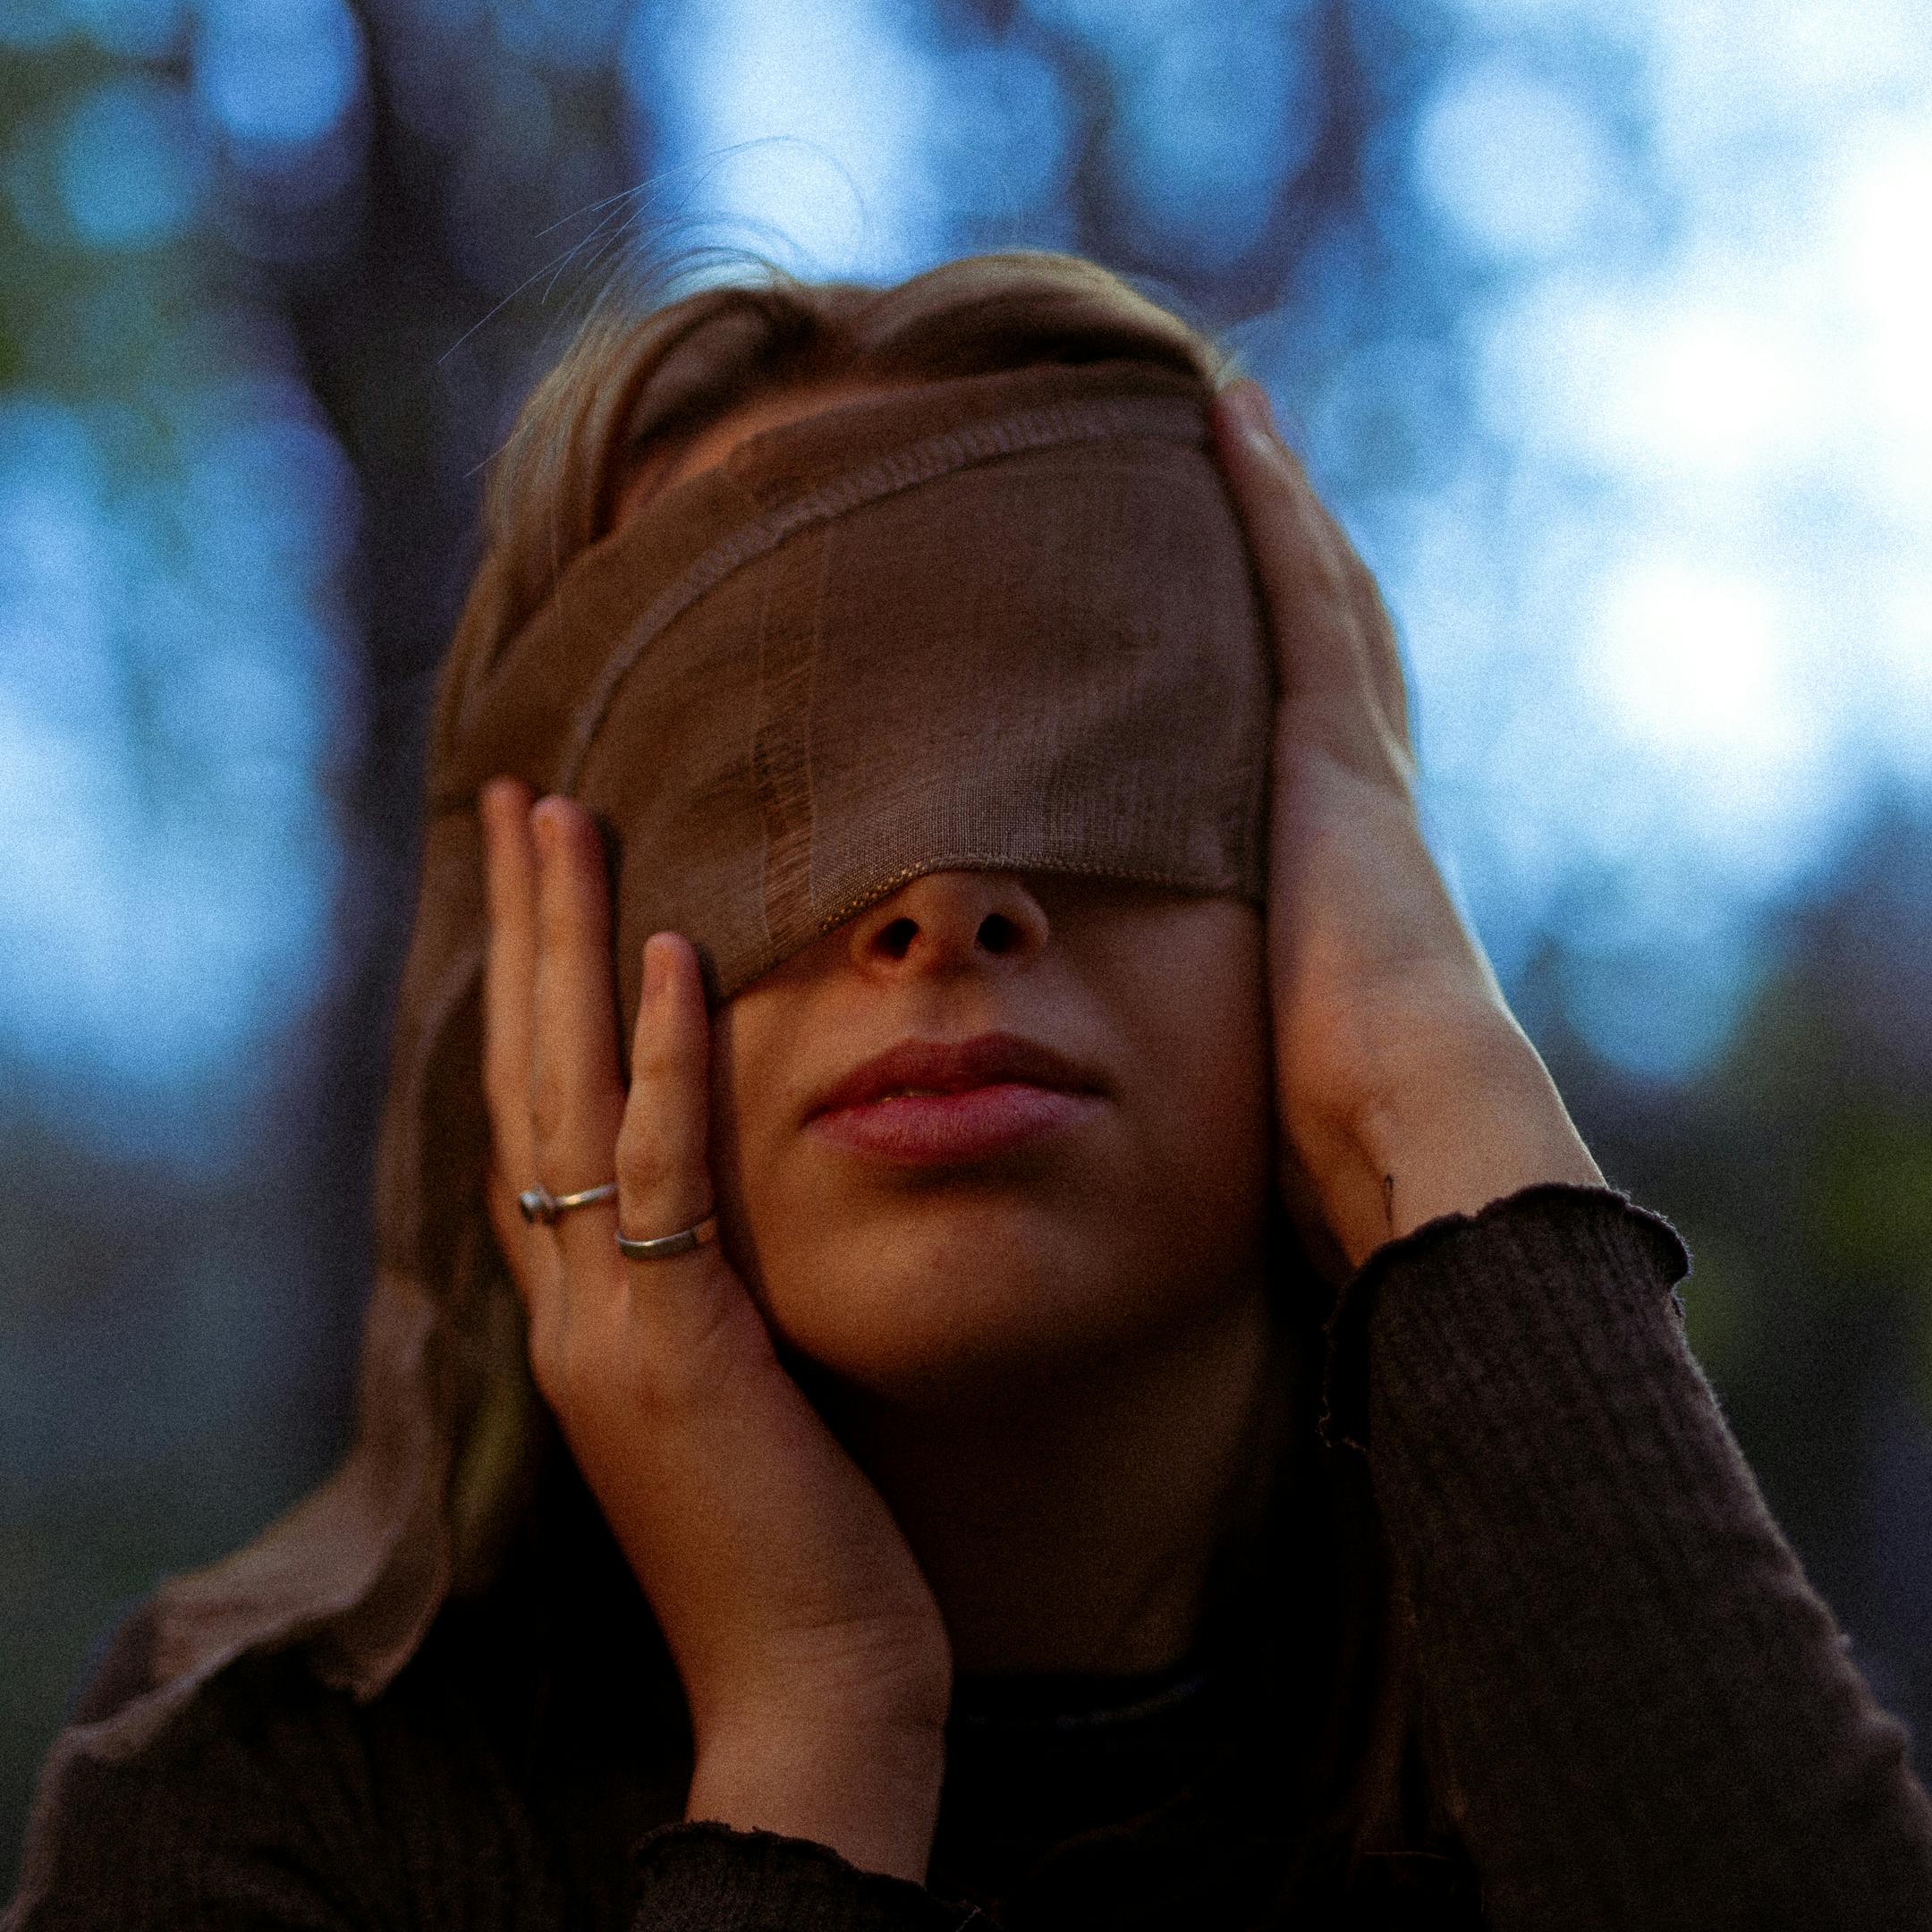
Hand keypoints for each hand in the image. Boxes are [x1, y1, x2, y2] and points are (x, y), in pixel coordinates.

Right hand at [479, 779, 949, 1881]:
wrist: (812, 1688)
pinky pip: (661, 1178)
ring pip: (566, 1101)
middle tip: (519, 798)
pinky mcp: (675, 1351)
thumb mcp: (742, 1387)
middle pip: (526, 1078)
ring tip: (564, 823)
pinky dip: (656, 1061)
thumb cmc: (799, 1541)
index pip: (538, 1120)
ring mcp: (607, 1329)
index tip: (542, 882)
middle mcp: (567, 1308)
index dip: (528, 996)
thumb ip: (713, 1291)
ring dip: (564, 951)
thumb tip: (736, 1203)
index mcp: (582, 1315)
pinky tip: (665, 954)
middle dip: (522, 933)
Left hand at [1212, 384, 1600, 1274]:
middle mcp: (1361, 796)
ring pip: (1318, 593)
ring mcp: (1351, 761)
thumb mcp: (1263, 1061)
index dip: (1298, 650)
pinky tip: (1227, 420)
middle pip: (1332, 640)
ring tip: (1230, 411)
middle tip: (1248, 460)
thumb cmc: (1333, 1135)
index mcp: (1346, 868)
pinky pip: (1294, 591)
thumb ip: (1232, 1036)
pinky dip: (1269, 502)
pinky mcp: (1329, 746)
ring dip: (1279, 499)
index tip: (1260, 587)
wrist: (1407, 1126)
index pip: (1319, 731)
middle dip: (1296, 551)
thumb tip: (1168, 1100)